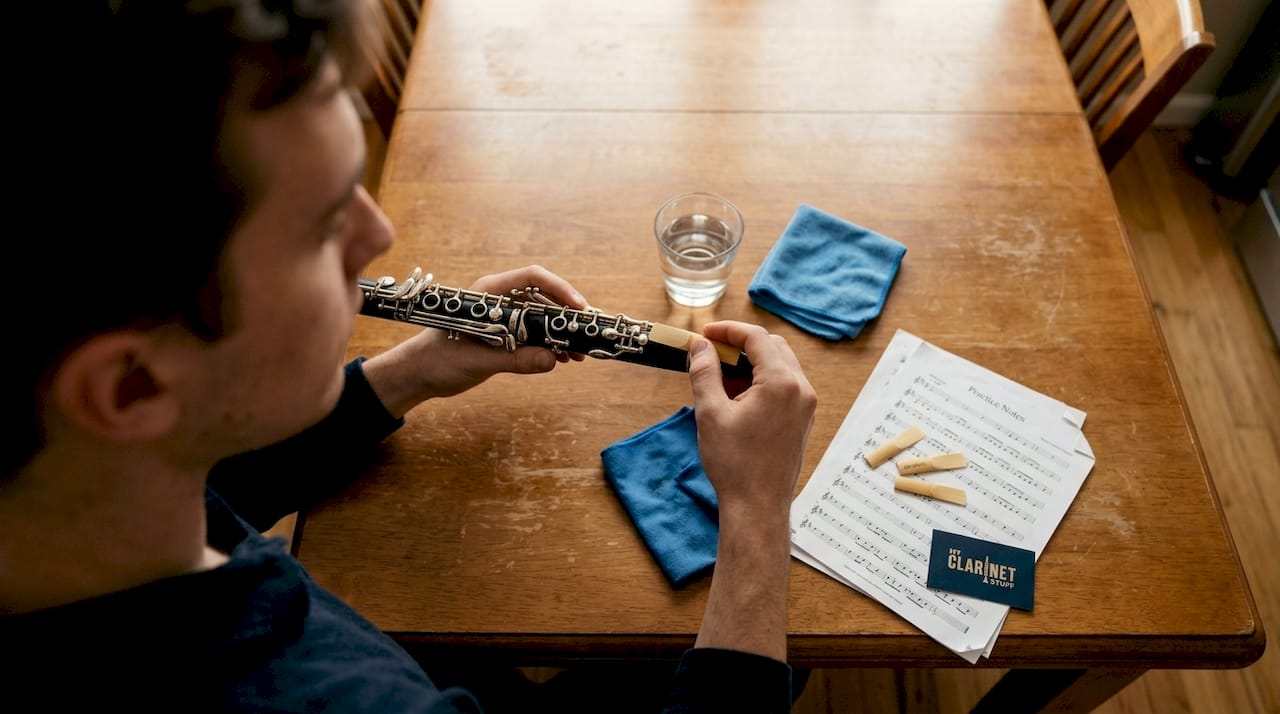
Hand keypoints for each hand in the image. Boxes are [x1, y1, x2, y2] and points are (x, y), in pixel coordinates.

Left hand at [361, 265, 588, 416]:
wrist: (419, 373)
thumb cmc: (438, 359)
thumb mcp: (478, 361)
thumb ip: (515, 360)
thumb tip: (551, 360)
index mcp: (488, 293)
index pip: (532, 277)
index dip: (559, 289)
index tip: (578, 307)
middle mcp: (499, 300)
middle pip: (543, 296)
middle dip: (566, 314)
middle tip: (585, 334)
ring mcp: (503, 317)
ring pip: (542, 317)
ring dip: (561, 332)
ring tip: (578, 354)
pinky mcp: (505, 334)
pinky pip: (535, 334)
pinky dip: (550, 344)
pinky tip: (562, 359)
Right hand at [687, 321, 816, 521]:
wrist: (757, 507)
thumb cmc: (734, 464)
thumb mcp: (711, 413)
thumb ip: (705, 373)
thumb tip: (701, 346)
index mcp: (781, 383)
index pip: (756, 338)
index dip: (728, 330)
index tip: (704, 334)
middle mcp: (801, 389)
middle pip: (772, 346)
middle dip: (740, 345)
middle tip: (711, 354)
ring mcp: (806, 405)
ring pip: (780, 365)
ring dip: (751, 363)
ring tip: (720, 379)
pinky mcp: (803, 419)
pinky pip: (785, 386)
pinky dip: (762, 381)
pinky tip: (737, 397)